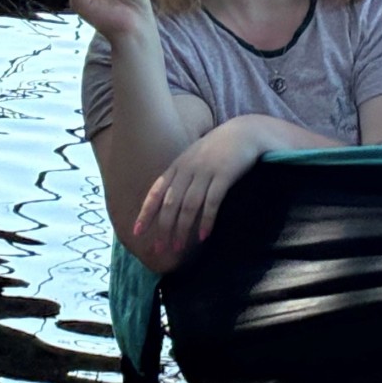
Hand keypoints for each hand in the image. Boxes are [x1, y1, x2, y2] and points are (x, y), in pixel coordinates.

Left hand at [133, 117, 266, 257]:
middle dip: (163, 228)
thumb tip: (168, 202)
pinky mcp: (224, 175)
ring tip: (179, 247)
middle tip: (160, 250)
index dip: (145, 213)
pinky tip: (203, 236)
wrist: (244, 132)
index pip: (156, 192)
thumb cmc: (218, 149)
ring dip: (182, 229)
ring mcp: (205, 172)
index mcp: (177, 167)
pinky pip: (212, 202)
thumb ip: (181, 176)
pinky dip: (206, 220)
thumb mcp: (194, 158)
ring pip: (188, 206)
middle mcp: (187, 169)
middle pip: (170, 203)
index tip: (137, 232)